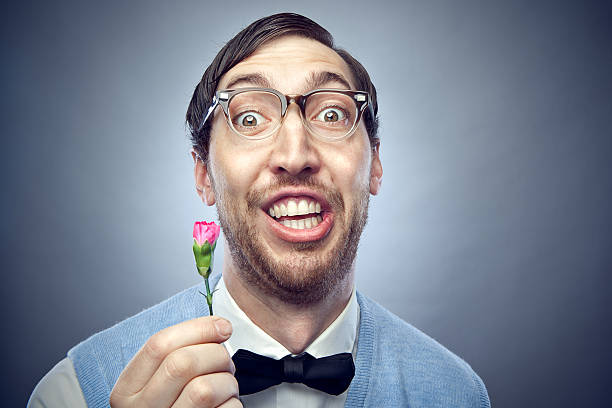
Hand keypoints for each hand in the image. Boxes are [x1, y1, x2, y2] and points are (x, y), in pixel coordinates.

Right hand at [110, 316, 241, 407]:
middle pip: (183, 363)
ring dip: (227, 381)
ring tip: (226, 386)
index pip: (158, 345)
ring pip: (204, 389)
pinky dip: (233, 403)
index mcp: (127, 390)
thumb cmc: (172, 406)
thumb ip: (175, 355)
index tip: (221, 327)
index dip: (198, 328)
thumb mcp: (158, 382)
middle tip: (224, 362)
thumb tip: (218, 327)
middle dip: (216, 354)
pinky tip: (225, 406)